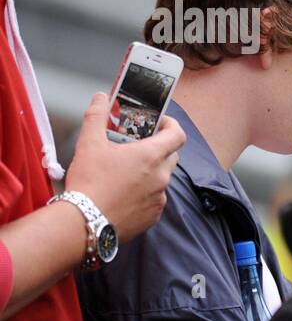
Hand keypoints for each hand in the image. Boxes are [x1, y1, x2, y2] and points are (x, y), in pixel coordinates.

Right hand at [64, 93, 185, 241]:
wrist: (84, 223)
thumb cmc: (89, 182)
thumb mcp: (89, 143)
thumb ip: (97, 116)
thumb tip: (101, 97)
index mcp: (151, 156)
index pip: (178, 134)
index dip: (172, 126)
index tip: (159, 124)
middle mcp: (161, 177)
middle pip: (171, 156)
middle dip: (159, 149)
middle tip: (138, 147)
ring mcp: (160, 198)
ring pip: (162, 179)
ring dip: (150, 172)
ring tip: (126, 172)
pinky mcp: (153, 216)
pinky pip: (156, 199)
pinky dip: (146, 193)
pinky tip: (125, 193)